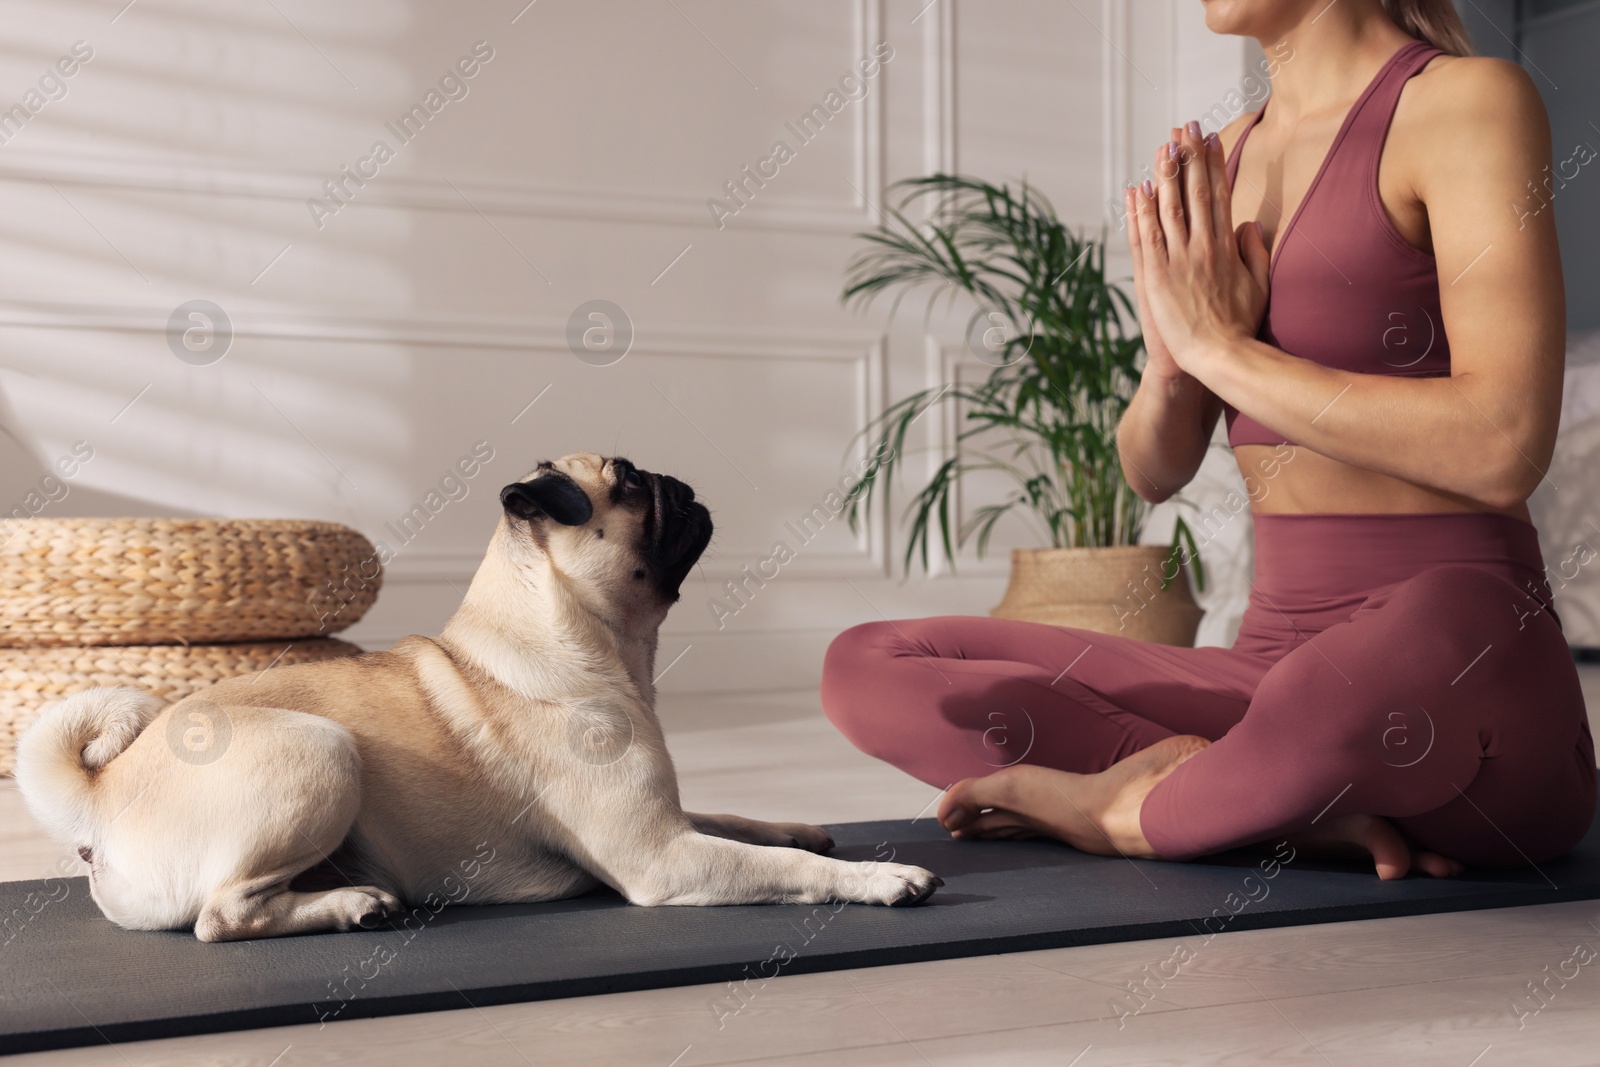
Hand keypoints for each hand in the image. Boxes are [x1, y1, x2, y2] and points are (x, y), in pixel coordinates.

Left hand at [1130, 120, 1270, 374]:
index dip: (1214, 164)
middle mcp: (1202, 247)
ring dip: (1164, 174)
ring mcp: (1177, 260)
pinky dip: (1140, 211)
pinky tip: (1136, 189)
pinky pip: (1145, 237)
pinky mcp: (1155, 277)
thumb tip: (1249, 223)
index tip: (1211, 138)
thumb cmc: (1240, 327)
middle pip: (1195, 192)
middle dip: (1189, 157)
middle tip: (1185, 126)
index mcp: (1226, 248)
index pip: (1220, 195)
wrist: (1219, 358)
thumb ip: (1255, 252)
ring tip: (1163, 145)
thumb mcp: (1259, 286)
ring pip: (1168, 208)